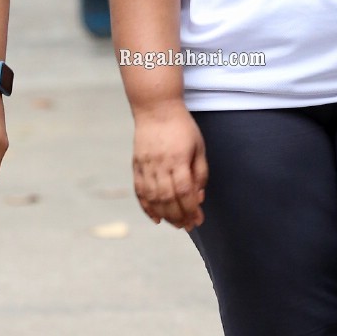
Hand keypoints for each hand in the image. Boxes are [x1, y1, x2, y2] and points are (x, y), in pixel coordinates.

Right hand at [131, 101, 207, 228]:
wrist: (156, 109)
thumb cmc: (182, 127)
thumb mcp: (198, 147)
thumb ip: (200, 173)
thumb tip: (198, 197)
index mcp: (177, 159)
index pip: (184, 191)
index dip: (190, 209)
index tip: (198, 219)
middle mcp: (159, 164)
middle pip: (167, 198)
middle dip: (178, 216)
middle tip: (188, 226)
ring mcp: (145, 165)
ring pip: (152, 197)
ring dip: (164, 214)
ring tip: (175, 224)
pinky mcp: (136, 165)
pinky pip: (139, 190)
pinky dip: (146, 207)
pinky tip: (155, 218)